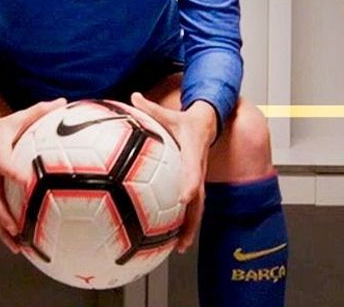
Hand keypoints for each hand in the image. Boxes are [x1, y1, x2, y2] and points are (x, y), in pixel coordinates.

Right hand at [0, 98, 65, 253]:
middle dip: (6, 214)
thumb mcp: (15, 118)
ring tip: (18, 246)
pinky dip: (4, 231)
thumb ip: (39, 112)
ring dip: (4, 230)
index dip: (16, 174)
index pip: (6, 165)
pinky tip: (16, 245)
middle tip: (18, 227)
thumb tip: (63, 102)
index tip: (28, 183)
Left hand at [130, 92, 216, 253]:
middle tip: (182, 238)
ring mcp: (199, 179)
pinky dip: (187, 223)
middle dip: (191, 219)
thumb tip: (133, 96)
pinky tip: (176, 238)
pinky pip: (193, 206)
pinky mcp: (196, 185)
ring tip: (180, 247)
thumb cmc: (187, 120)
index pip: (193, 169)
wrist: (209, 123)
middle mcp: (198, 169)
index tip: (183, 197)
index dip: (189, 183)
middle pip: (198, 198)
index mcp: (193, 152)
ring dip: (191, 228)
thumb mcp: (170, 113)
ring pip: (198, 207)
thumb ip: (151, 107)